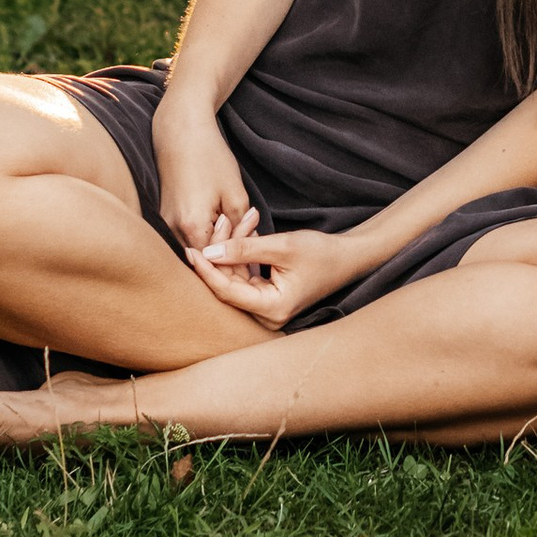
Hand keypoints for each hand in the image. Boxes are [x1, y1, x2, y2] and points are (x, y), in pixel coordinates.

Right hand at [152, 95, 252, 256]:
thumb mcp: (236, 195)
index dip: (235, 264)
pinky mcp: (164, 215)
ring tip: (237, 233)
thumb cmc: (210, 158)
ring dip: (215, 245)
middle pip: (202, 258)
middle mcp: (172, 229)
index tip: (253, 264)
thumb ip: (241, 229)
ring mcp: (165, 222)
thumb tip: (246, 248)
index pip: (215, 261)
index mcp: (191, 226)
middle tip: (249, 249)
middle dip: (227, 256)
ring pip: (193, 248)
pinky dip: (203, 235)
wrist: (181, 132)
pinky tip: (220, 225)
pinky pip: (185, 235)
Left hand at [189, 221, 356, 330]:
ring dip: (234, 248)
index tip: (189, 249)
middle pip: (229, 283)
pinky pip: (246, 275)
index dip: (205, 270)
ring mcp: (267, 307)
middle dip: (221, 251)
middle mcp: (267, 315)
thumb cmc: (322, 253)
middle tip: (220, 221)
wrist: (348, 257)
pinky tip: (246, 232)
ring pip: (236, 276)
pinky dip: (243, 254)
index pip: (226, 291)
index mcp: (272, 309)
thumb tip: (209, 252)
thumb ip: (245, 249)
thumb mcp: (282, 246)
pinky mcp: (267, 296)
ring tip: (239, 220)